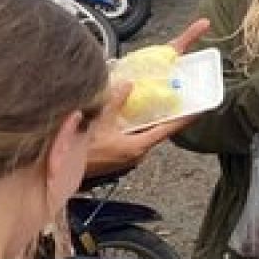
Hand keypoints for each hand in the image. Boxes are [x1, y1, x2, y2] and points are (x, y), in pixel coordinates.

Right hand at [85, 18, 212, 175]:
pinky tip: (126, 114)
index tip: (200, 107)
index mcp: (137, 147)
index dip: (185, 118)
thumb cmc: (79, 152)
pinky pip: (130, 137)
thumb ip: (115, 101)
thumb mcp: (98, 121)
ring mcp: (126, 157)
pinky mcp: (116, 157)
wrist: (58, 174)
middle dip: (164, 114)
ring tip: (151, 101)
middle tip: (174, 96)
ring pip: (142, 134)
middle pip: (156, 131)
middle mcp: (135, 155)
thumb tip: (128, 85)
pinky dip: (131, 125)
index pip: (168, 129)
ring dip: (145, 119)